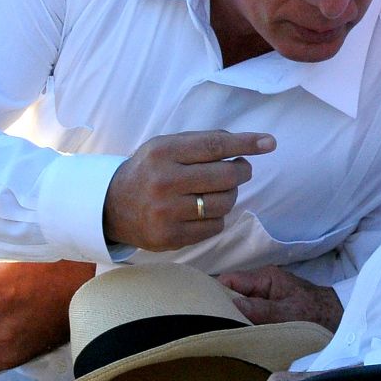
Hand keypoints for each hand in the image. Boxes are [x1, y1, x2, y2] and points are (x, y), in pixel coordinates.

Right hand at [104, 130, 274, 250]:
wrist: (111, 206)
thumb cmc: (149, 171)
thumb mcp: (166, 147)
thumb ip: (201, 143)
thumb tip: (247, 143)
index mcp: (163, 152)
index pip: (215, 146)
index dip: (246, 144)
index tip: (269, 142)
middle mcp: (164, 181)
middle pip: (226, 177)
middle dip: (242, 172)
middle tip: (241, 169)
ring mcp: (166, 212)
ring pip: (224, 204)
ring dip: (230, 196)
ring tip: (219, 190)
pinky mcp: (169, 237)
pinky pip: (214, 226)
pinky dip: (216, 217)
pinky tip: (203, 210)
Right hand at [219, 265, 342, 330]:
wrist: (340, 319)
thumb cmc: (316, 313)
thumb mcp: (287, 313)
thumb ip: (260, 309)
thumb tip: (230, 305)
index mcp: (265, 277)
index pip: (230, 280)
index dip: (215, 294)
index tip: (204, 312)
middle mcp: (262, 283)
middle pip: (231, 292)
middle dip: (222, 308)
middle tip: (210, 327)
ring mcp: (265, 296)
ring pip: (239, 304)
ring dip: (233, 318)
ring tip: (221, 333)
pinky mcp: (269, 308)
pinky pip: (249, 313)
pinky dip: (243, 323)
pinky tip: (237, 335)